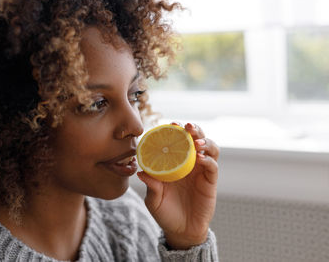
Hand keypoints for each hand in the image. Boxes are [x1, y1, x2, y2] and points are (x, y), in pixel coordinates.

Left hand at [137, 122, 218, 249]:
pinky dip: (208, 159)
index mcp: (175, 163)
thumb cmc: (165, 212)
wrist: (181, 231)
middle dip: (194, 129)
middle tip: (188, 127)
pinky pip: (213, 166)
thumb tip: (141, 172)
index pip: (178, 141)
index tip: (171, 124)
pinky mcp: (210, 181)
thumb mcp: (153, 199)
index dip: (176, 131)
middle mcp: (189, 163)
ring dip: (205, 141)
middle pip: (197, 139)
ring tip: (196, 142)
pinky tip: (200, 158)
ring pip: (210, 148)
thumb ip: (150, 186)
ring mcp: (201, 171)